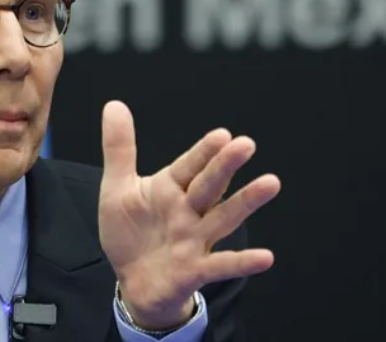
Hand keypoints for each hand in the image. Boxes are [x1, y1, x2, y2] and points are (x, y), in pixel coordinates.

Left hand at [98, 101, 279, 330]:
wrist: (132, 281)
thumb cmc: (130, 233)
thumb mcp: (117, 189)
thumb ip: (119, 149)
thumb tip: (114, 105)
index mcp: (170, 188)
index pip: (190, 166)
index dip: (204, 151)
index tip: (222, 134)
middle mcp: (189, 211)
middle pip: (209, 185)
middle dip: (225, 165)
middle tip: (246, 144)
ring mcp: (195, 240)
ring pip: (223, 217)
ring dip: (246, 202)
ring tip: (271, 182)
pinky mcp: (195, 270)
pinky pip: (221, 265)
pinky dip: (242, 262)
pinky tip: (265, 257)